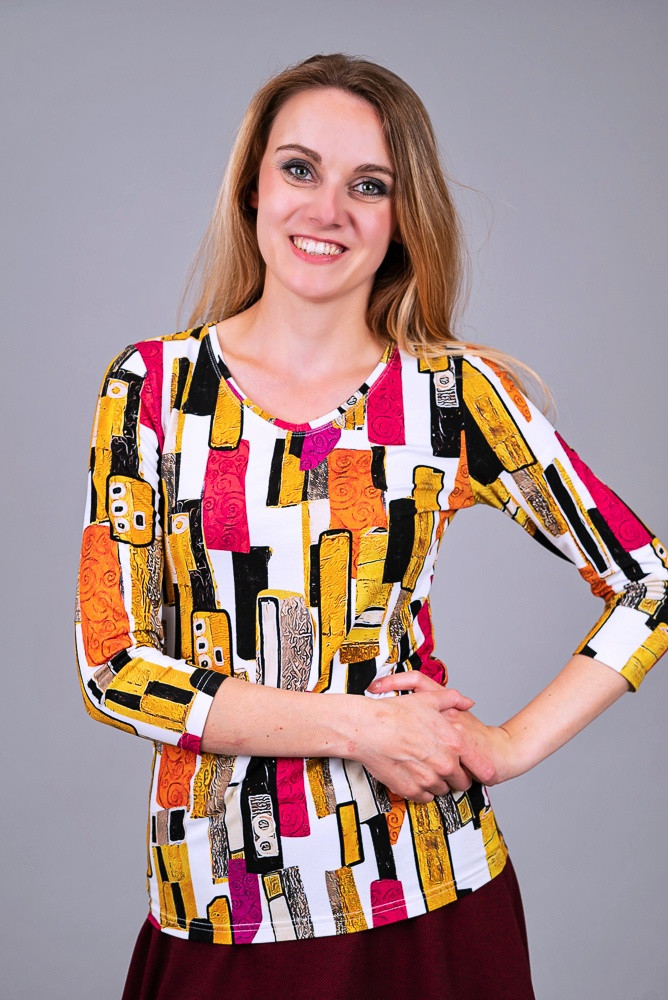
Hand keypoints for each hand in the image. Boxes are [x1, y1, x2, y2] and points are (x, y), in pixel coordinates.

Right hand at [353, 674, 496, 802]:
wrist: (368, 728)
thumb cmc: (395, 713)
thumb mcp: (428, 699)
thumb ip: (453, 699)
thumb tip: (467, 702)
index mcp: (453, 743)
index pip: (479, 766)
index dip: (482, 770)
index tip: (483, 774)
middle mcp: (444, 764)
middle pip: (461, 782)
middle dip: (455, 775)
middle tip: (443, 766)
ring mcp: (428, 779)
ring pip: (442, 790)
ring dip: (437, 781)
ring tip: (424, 767)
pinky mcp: (411, 790)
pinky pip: (424, 797)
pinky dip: (421, 789)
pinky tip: (413, 774)